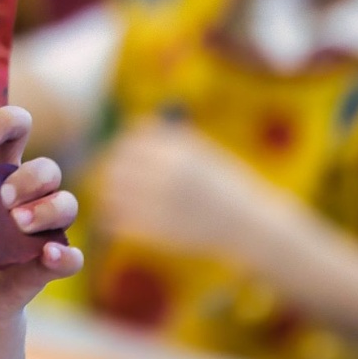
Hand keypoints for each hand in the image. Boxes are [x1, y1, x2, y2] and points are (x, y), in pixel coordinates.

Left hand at [0, 105, 83, 330]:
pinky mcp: (48, 266)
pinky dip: (65, 254)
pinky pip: (72, 256)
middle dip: (28, 179)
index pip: (16, 132)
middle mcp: (27, 196)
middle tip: (2, 200)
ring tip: (19, 223)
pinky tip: (50, 254)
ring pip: (67, 204)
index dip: (8, 123)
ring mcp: (42, 230)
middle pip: (47, 169)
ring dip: (47, 209)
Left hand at [91, 119, 300, 267]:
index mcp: (177, 155)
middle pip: (116, 168)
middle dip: (111, 171)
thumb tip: (132, 126)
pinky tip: (118, 218)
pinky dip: (113, 217)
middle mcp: (167, 178)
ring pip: (112, 195)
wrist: (249, 225)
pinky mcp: (157, 232)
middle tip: (112, 177)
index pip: (128, 145)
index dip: (121, 150)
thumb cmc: (225, 185)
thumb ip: (168, 137)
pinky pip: (119, 220)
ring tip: (113, 197)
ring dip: (108, 194)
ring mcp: (161, 206)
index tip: (121, 156)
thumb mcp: (201, 151)